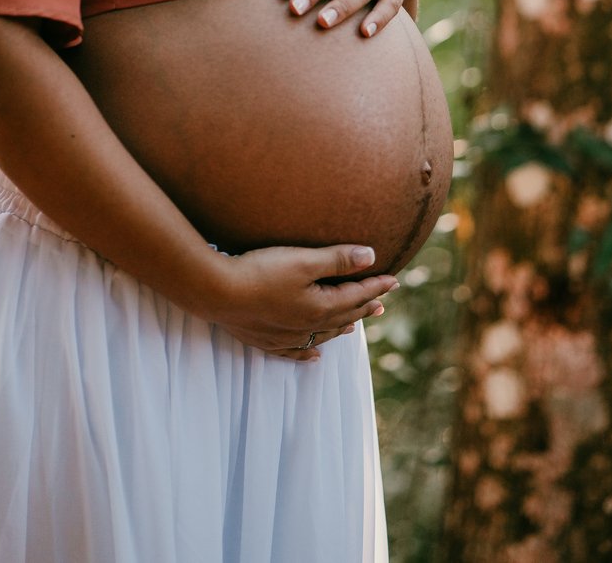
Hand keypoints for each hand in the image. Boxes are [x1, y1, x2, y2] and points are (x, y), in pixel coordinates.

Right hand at [206, 243, 398, 359]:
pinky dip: (309, 352)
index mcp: (322, 307)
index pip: (357, 295)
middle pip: (344, 316)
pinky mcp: (267, 341)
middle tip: (382, 301)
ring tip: (355, 325)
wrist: (218, 293)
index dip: (376, 285)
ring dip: (342, 327)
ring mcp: (288, 337)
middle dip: (365, 306)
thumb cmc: (261, 272)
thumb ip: (338, 260)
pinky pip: (297, 351)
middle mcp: (310, 327)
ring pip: (324, 334)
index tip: (394, 280)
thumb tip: (371, 256)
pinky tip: (314, 354)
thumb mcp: (303, 260)